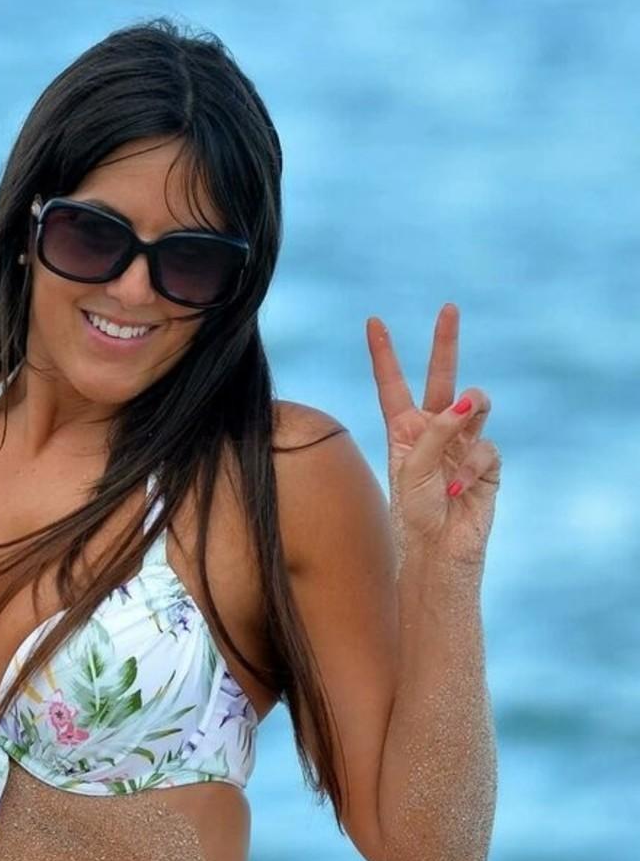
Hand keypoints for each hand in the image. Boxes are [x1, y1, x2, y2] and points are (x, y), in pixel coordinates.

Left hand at [367, 304, 500, 565]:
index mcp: (404, 430)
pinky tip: (455, 491)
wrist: (436, 552)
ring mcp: (463, 444)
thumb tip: (469, 401)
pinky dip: (470, 467)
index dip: (384, 354)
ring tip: (462, 419)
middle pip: (441, 377)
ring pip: (475, 402)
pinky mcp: (487, 463)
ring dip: (468, 409)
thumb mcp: (413, 467)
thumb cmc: (413, 514)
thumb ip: (436, 430)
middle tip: (449, 308)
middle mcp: (434, 431)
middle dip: (445, 342)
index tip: (373, 321)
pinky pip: (485, 446)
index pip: (393, 385)